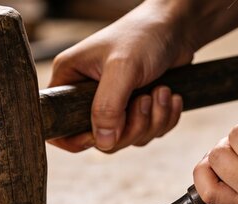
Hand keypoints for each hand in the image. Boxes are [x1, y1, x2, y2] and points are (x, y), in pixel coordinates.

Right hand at [47, 1, 194, 152]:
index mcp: (70, 80)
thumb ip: (108, 107)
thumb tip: (103, 143)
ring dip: (151, 121)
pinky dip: (163, 119)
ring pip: (126, 137)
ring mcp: (113, 104)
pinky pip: (146, 133)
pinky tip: (170, 96)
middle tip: (145, 100)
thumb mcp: (122, 68)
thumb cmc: (144, 35)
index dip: (78, 139)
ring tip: (162, 91)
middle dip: (130, 128)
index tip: (106, 134)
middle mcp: (87, 95)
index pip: (59, 125)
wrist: (178, 26)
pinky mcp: (135, 108)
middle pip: (100, 139)